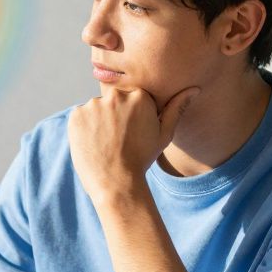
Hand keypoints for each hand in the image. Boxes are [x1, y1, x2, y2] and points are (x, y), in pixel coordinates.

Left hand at [67, 86, 198, 202]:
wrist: (116, 182)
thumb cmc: (142, 159)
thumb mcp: (163, 134)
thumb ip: (176, 108)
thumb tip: (194, 88)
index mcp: (140, 95)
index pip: (131, 99)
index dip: (131, 117)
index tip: (131, 133)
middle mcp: (116, 95)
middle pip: (113, 101)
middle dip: (114, 116)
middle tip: (118, 140)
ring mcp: (94, 104)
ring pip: (96, 109)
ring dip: (98, 121)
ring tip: (105, 143)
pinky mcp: (76, 114)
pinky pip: (81, 116)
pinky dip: (84, 128)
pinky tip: (93, 143)